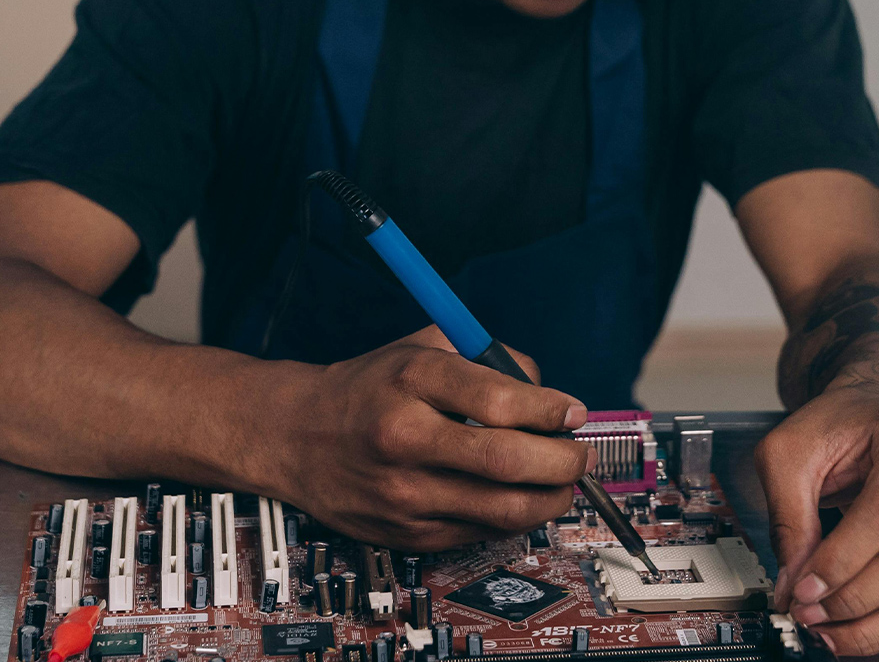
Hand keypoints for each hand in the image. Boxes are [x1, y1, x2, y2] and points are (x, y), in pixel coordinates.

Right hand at [281, 325, 592, 549]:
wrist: (297, 436)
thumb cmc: (372, 386)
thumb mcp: (425, 346)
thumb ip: (489, 357)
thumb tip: (548, 392)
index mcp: (412, 380)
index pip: (499, 398)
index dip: (550, 409)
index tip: (573, 411)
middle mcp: (405, 437)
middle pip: (507, 460)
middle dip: (562, 460)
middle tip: (579, 453)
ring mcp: (404, 493)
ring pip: (503, 509)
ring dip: (551, 497)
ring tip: (563, 481)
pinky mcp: (406, 533)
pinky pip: (481, 532)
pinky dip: (513, 516)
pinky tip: (519, 496)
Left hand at [754, 387, 878, 655]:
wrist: (872, 414)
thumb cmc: (835, 426)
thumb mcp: (788, 451)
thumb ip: (788, 514)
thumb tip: (793, 586)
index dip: (843, 559)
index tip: (804, 589)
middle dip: (857, 598)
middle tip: (810, 614)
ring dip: (877, 625)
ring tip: (827, 632)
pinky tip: (854, 627)